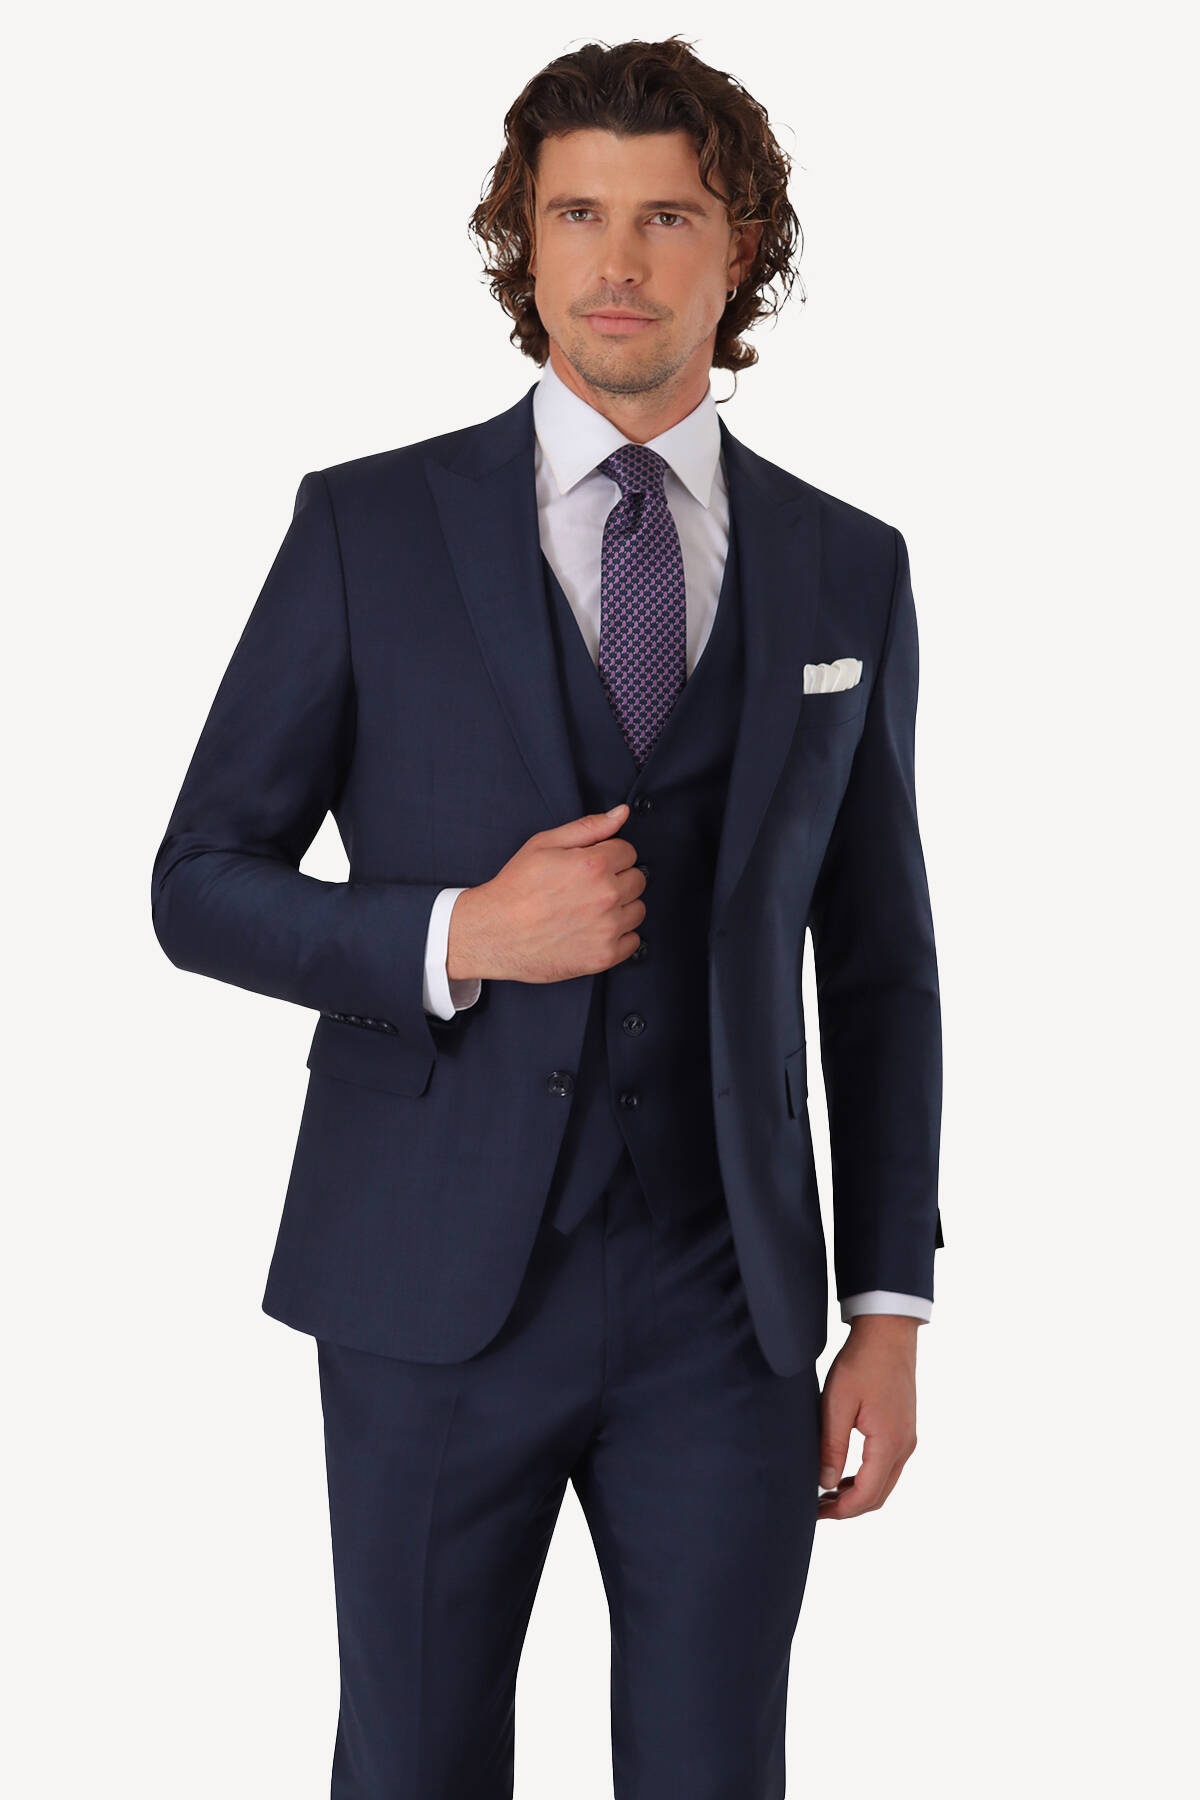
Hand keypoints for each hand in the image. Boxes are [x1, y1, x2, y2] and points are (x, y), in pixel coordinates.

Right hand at [445, 803, 645, 983]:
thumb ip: (588, 827)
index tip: (592, 866)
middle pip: (638, 880)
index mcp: (594, 865)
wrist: (494, 933)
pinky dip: (619, 937)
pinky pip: (633, 942)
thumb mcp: (544, 844)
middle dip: (618, 879)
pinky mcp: (603, 956)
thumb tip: (621, 813)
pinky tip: (594, 931)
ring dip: (622, 908)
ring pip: (638, 910)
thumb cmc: (516, 888)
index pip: (629, 852)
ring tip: (591, 910)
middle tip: (588, 888)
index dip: (610, 856)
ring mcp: (607, 929)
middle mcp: (606, 896)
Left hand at [817, 1315, 918, 1519]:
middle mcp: (904, 1446)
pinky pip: (887, 1466)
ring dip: (857, 1494)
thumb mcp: (837, 1404)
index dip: (841, 1511)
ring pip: (884, 1483)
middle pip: (878, 1495)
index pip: (867, 1495)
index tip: (814, 1513)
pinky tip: (844, 1474)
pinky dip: (866, 1478)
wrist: (888, 1332)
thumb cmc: (861, 1362)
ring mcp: (907, 1438)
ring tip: (825, 1494)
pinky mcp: (904, 1429)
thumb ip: (832, 1447)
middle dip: (848, 1508)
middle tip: (816, 1509)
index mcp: (890, 1442)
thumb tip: (825, 1485)